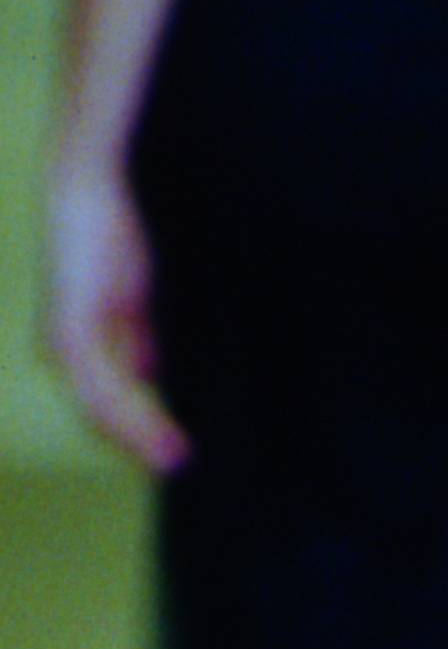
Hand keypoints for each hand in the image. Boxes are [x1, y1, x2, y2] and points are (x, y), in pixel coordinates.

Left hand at [41, 160, 186, 473]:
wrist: (90, 182)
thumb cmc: (114, 225)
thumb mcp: (136, 291)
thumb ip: (140, 333)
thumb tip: (150, 373)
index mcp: (82, 338)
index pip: (109, 400)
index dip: (141, 429)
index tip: (177, 453)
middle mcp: (67, 349)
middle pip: (103, 413)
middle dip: (141, 443)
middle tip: (180, 465)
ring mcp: (66, 344)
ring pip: (102, 410)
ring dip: (140, 438)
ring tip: (176, 459)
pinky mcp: (72, 334)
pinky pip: (102, 390)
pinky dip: (132, 416)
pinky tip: (160, 431)